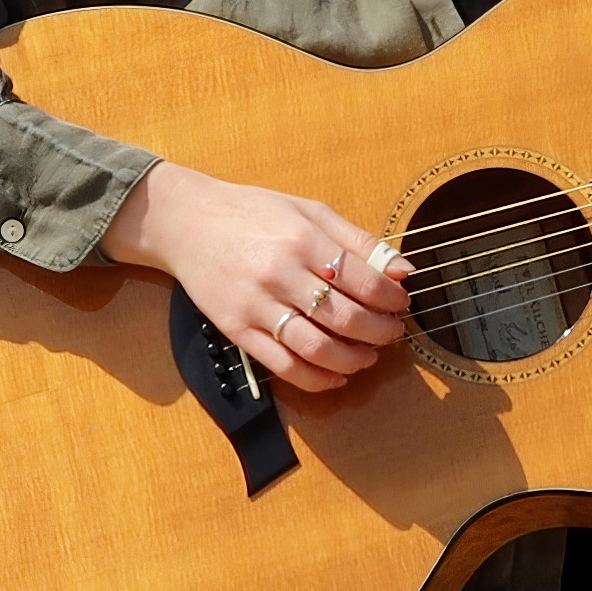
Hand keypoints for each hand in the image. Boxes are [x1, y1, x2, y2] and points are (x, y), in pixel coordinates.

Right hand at [101, 160, 412, 394]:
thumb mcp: (311, 211)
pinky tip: (336, 375)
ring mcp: (256, 306)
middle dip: (380, 331)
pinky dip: (316, 379)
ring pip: (316, 348)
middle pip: (345, 318)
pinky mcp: (237, 330)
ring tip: (369, 356)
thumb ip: (359, 241)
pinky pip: (282, 366)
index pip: (362, 280)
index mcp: (303, 240)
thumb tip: (403, 270)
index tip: (401, 303)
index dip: (391, 299)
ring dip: (353, 359)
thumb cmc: (254, 214)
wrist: (188, 223)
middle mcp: (280, 275)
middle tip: (393, 332)